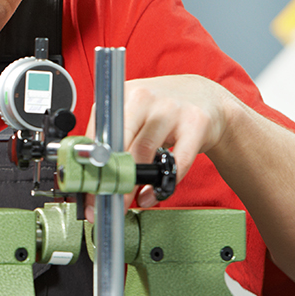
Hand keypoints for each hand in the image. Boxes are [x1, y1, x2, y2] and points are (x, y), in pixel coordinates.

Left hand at [85, 74, 232, 209]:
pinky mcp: (195, 123)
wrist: (204, 97)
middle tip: (108, 199)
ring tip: (130, 199)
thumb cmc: (161, 111)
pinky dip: (164, 184)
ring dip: (134, 184)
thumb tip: (89, 177)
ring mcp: (171, 109)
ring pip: (144, 152)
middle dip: (111, 178)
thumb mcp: (132, 115)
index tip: (90, 187)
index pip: (99, 134)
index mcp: (121, 96)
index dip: (92, 166)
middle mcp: (144, 98)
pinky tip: (155, 192)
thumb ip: (111, 139)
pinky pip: (177, 162)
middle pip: (119, 143)